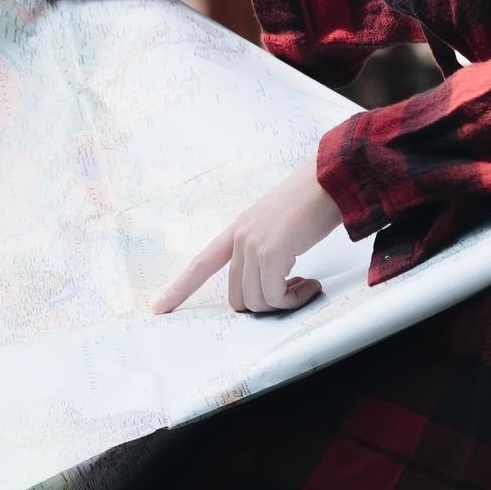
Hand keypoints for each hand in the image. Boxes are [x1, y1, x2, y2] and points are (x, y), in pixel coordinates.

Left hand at [155, 162, 339, 314]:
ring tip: (305, 286)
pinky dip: (294, 299)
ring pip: (256, 301)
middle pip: (237, 296)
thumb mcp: (277, 224)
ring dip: (284, 303)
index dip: (179, 289)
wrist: (331, 180)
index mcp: (238, 230)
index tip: (159, 309)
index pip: (201, 264)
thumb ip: (265, 248)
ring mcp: (253, 244)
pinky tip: (311, 285)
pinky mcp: (272, 252)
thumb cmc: (313, 202)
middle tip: (294, 291)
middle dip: (265, 304)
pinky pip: (275, 296)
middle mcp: (240, 237)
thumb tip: (268, 280)